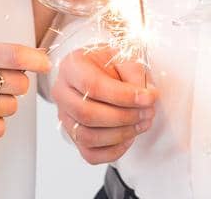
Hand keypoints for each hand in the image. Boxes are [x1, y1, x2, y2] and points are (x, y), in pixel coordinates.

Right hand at [50, 46, 156, 163]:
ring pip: (87, 136)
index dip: (122, 96)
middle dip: (123, 117)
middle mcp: (62, 92)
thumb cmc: (111, 63)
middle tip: (148, 112)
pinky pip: (90, 154)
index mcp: (71, 67)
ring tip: (142, 123)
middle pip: (87, 114)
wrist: (103, 70)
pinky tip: (129, 137)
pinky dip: (113, 151)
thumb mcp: (124, 56)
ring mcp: (65, 116)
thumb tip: (146, 96)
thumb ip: (134, 72)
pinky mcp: (74, 135)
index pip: (92, 86)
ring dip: (120, 134)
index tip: (148, 98)